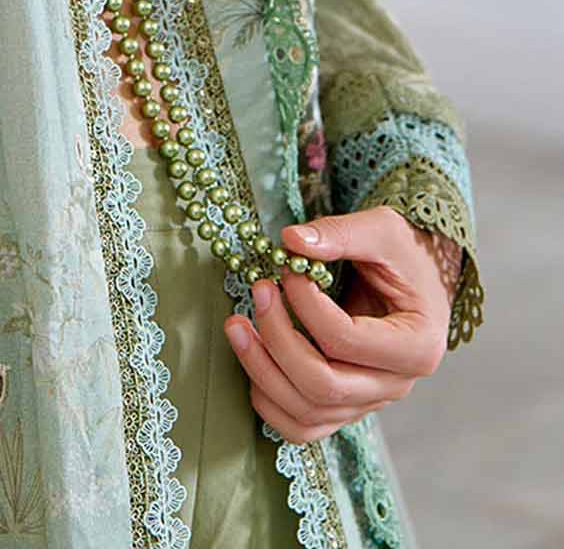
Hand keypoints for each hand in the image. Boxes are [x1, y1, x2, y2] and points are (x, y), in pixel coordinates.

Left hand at [222, 207, 453, 444]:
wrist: (418, 277)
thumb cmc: (405, 253)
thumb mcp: (382, 229)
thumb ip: (339, 234)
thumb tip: (290, 241)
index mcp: (417, 345)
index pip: (346, 340)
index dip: (305, 305)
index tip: (286, 269)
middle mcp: (396, 385)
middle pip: (324, 386)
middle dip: (277, 340)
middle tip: (257, 291)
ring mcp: (370, 401)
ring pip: (307, 412)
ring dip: (261, 371)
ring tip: (236, 326)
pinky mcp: (346, 405)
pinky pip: (302, 425)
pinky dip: (269, 400)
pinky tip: (251, 358)